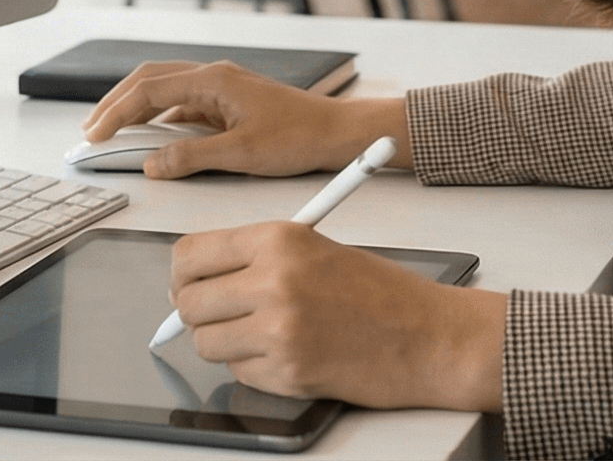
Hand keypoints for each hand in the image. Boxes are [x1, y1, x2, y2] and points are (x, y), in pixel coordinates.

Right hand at [83, 60, 406, 178]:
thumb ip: (191, 157)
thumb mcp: (240, 154)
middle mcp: (213, 76)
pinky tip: (153, 140)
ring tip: (112, 133)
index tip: (94, 135)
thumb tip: (152, 164)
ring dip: (136, 110)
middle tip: (91, 130)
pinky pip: (183, 105)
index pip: (148, 90)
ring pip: (165, 91)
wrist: (337, 134)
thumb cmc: (299, 137)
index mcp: (213, 80)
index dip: (115, 113)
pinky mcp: (228, 102)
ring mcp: (220, 88)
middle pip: (149, 80)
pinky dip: (160, 119)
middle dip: (116, 104)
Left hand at [169, 221, 505, 410]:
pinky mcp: (287, 372)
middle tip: (219, 314)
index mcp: (278, 239)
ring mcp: (278, 330)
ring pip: (206, 343)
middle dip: (197, 312)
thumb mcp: (314, 248)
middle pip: (189, 302)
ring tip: (264, 333)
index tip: (187, 285)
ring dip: (225, 343)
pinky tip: (290, 352)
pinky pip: (239, 372)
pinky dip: (254, 367)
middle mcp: (272, 281)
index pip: (190, 255)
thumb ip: (255, 259)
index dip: (183, 275)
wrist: (429, 336)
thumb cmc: (382, 293)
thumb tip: (197, 280)